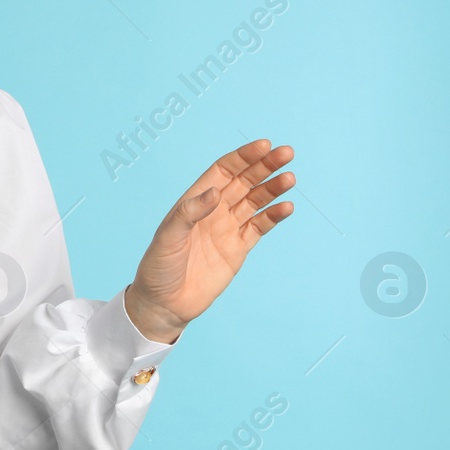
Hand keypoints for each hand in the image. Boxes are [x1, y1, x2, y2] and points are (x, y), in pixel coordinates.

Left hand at [124, 139, 295, 343]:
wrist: (165, 303)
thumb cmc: (159, 267)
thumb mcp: (168, 236)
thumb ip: (189, 213)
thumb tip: (216, 192)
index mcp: (195, 201)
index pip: (224, 171)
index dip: (243, 157)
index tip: (264, 146)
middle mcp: (214, 211)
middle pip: (244, 182)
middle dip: (264, 166)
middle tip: (286, 153)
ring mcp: (228, 229)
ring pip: (255, 202)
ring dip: (273, 189)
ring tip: (290, 178)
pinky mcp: (238, 249)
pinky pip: (259, 228)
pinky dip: (273, 217)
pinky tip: (287, 207)